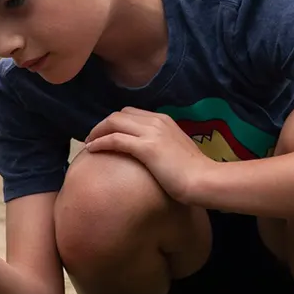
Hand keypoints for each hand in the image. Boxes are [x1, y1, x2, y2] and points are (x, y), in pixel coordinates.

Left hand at [84, 107, 215, 203]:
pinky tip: (91, 150)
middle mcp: (156, 121)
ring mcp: (151, 132)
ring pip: (114, 123)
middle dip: (102, 125)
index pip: (130, 113)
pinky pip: (115, 139)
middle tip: (92, 139)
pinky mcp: (147, 147)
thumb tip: (149, 151)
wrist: (205, 181)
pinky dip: (100, 142)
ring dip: (97, 132)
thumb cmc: (193, 171)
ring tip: (88, 144)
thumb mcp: (175, 149)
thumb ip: (162, 144)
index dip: (113, 122)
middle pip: (119, 115)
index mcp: (164, 120)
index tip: (104, 133)